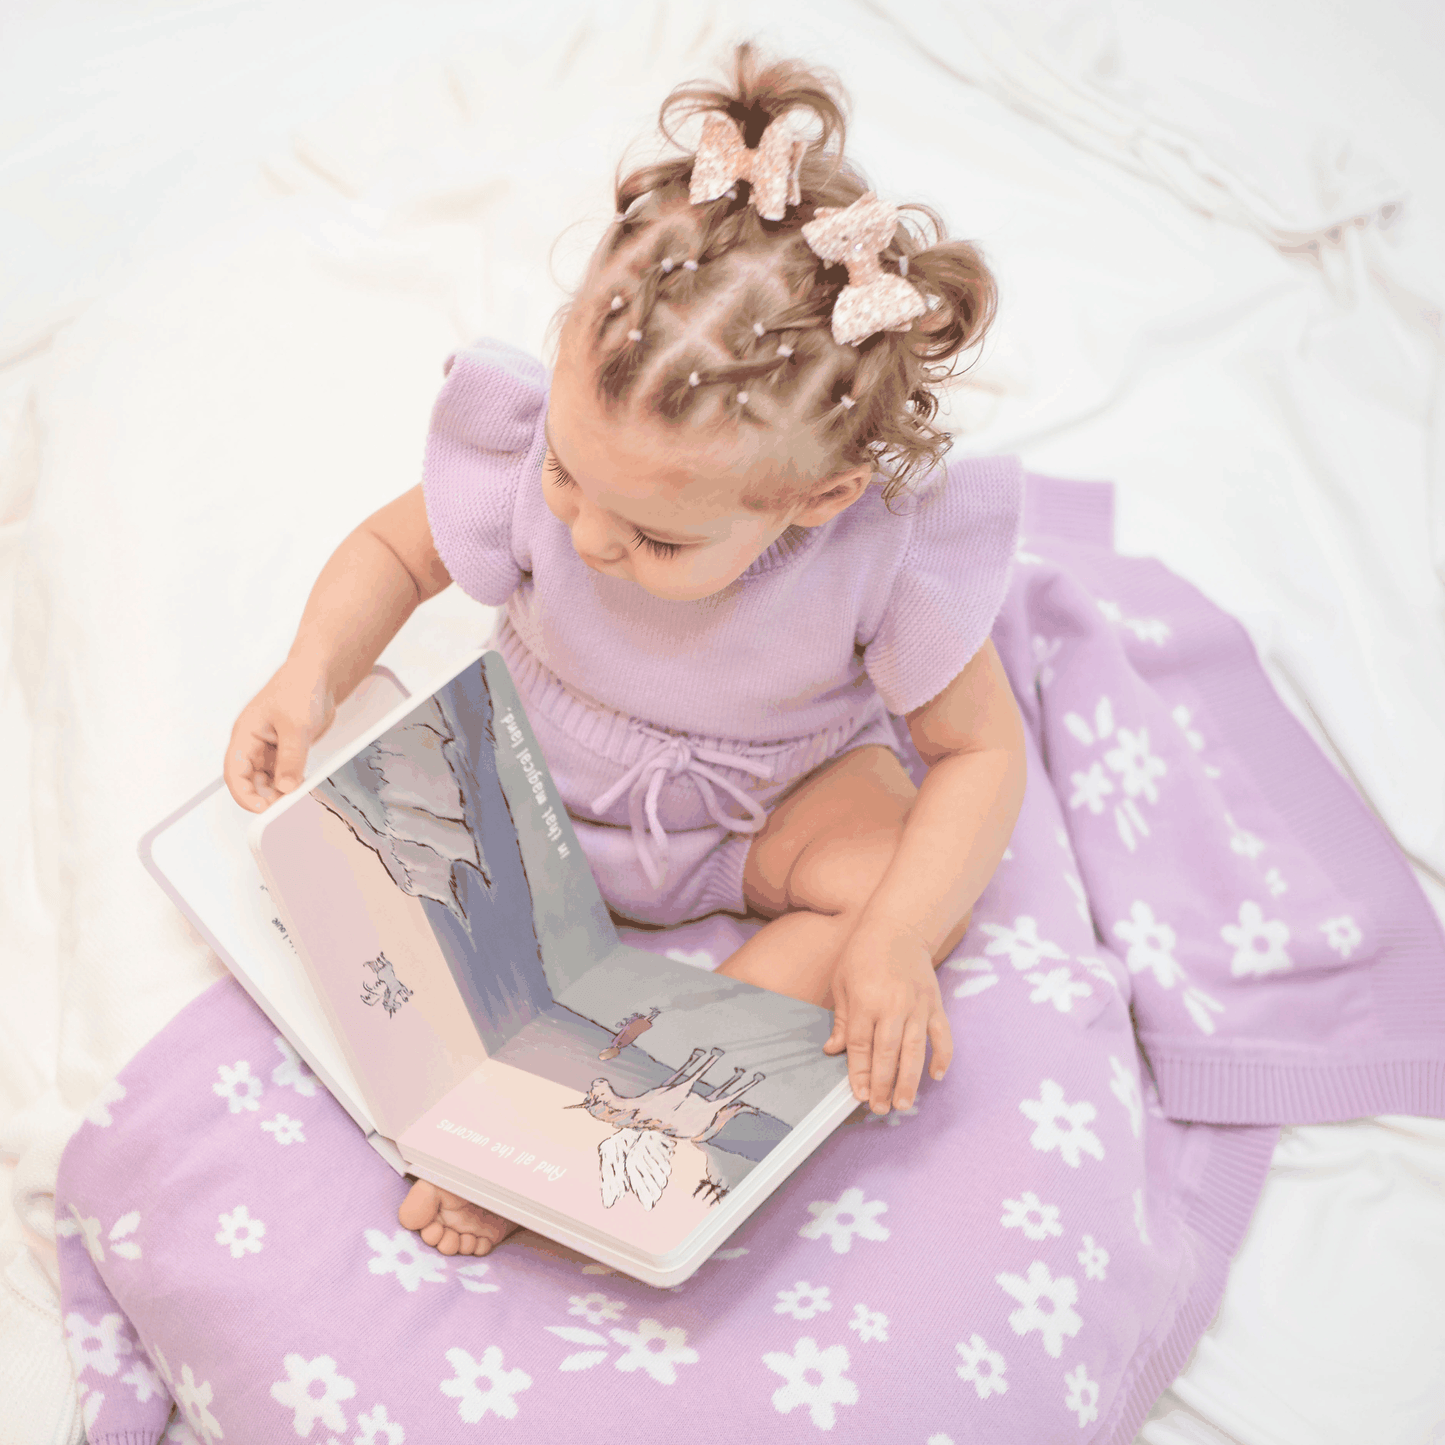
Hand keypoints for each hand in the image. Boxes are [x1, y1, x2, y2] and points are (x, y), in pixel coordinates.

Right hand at [224, 662, 336, 812]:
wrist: (318, 674)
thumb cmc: (299, 687)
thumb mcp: (297, 725)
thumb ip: (291, 758)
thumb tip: (286, 787)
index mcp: (245, 733)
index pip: (234, 771)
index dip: (244, 793)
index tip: (261, 808)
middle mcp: (253, 743)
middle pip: (249, 779)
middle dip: (263, 796)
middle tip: (283, 808)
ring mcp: (269, 747)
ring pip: (266, 779)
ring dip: (277, 791)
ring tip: (294, 800)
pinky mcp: (285, 750)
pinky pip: (283, 772)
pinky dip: (289, 783)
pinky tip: (301, 789)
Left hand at [823, 918, 952, 1113]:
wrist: (898, 927)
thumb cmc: (864, 953)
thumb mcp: (842, 982)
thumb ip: (842, 1020)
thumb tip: (833, 1050)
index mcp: (864, 1001)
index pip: (861, 1046)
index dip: (859, 1073)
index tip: (858, 1095)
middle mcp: (892, 1006)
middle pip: (886, 1054)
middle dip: (882, 1084)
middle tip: (880, 1108)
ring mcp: (916, 1006)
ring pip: (914, 1050)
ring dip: (909, 1080)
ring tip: (905, 1104)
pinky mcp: (935, 1004)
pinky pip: (942, 1035)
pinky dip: (942, 1056)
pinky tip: (937, 1075)